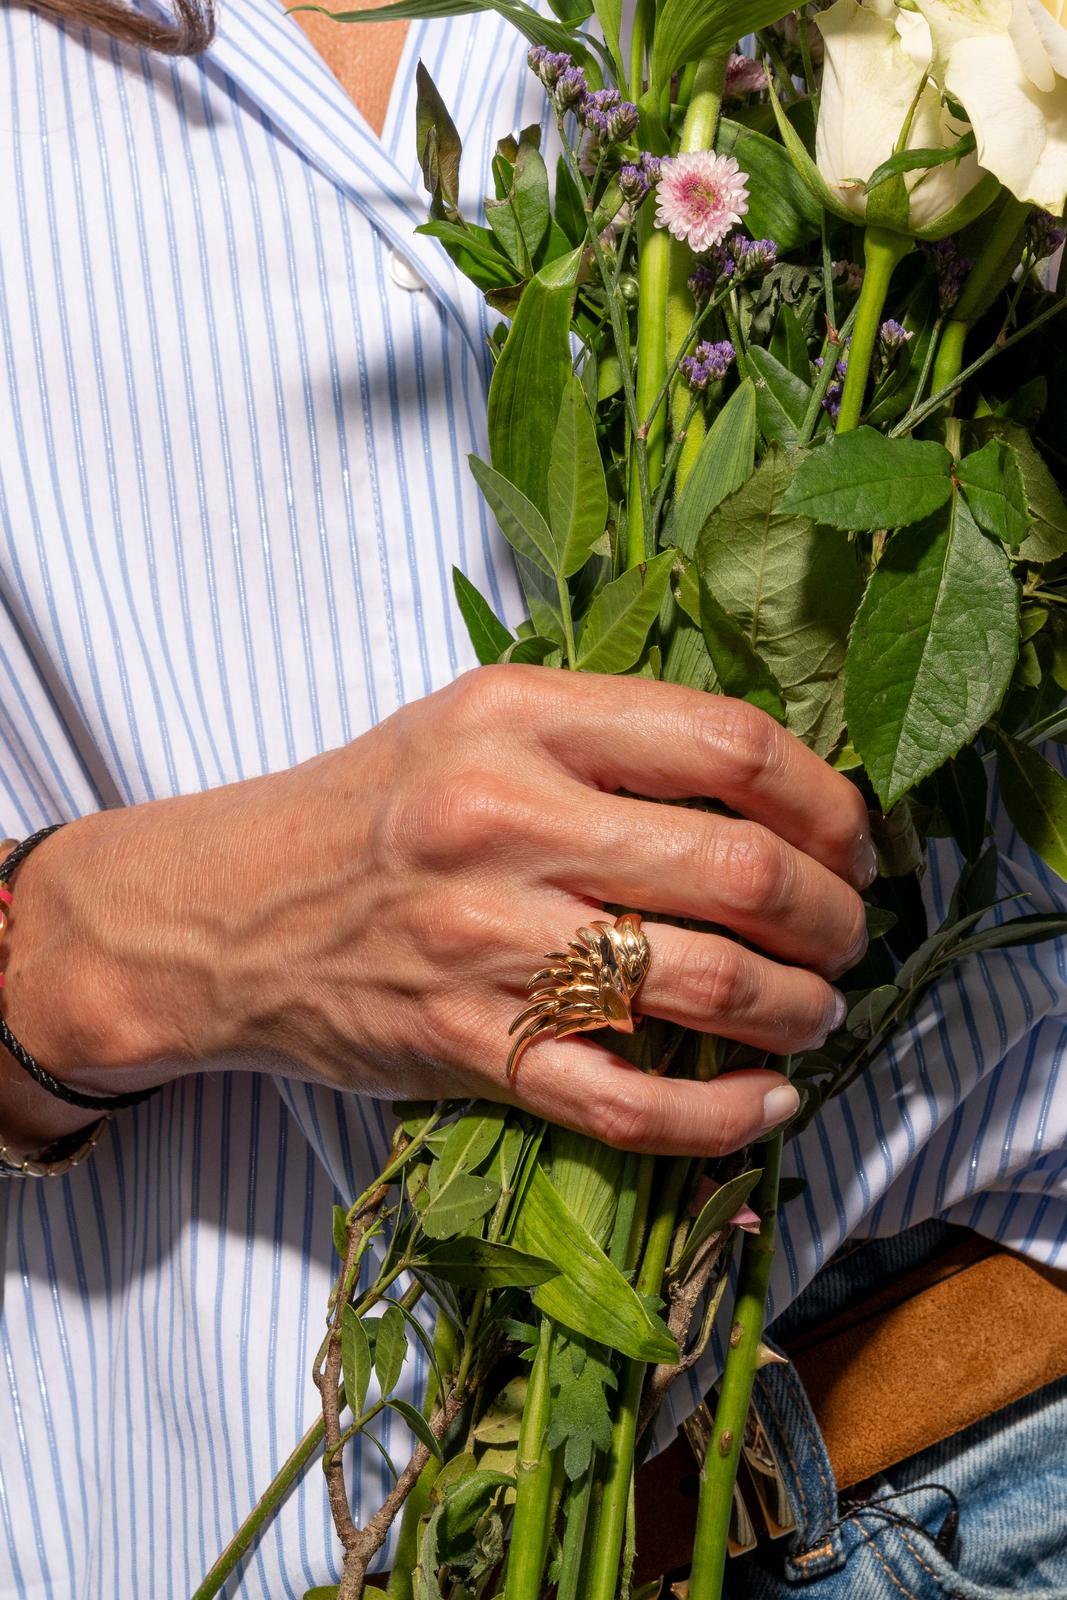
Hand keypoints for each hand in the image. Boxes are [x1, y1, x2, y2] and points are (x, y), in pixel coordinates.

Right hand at [2, 668, 872, 1157]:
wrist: (227, 912)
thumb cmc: (370, 809)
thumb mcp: (475, 721)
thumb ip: (610, 736)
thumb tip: (776, 787)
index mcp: (520, 720)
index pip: (729, 744)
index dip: (826, 799)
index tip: (851, 839)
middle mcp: (508, 823)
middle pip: (743, 870)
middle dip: (834, 917)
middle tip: (846, 934)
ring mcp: (488, 945)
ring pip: (709, 988)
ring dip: (800, 1010)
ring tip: (816, 1011)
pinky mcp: (471, 1049)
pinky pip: (634, 1105)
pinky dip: (726, 1117)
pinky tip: (765, 1104)